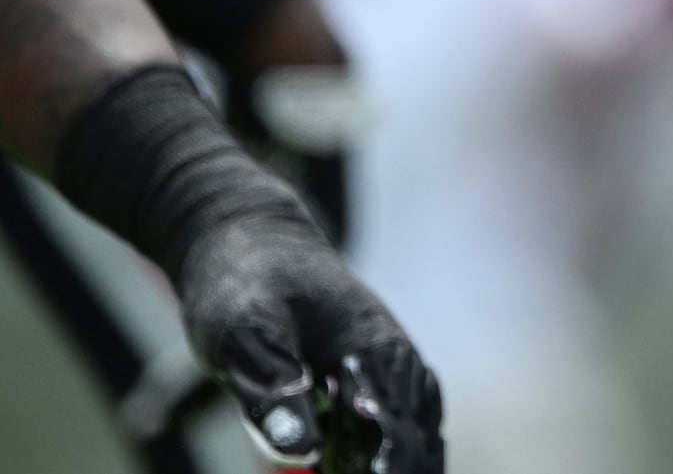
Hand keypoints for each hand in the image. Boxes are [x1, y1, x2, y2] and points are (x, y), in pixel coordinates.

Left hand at [175, 191, 442, 470]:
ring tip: (393, 473)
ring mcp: (380, 360)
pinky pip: (400, 411)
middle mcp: (388, 354)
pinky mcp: (361, 368)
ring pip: (419, 419)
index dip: (389, 456)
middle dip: (407, 460)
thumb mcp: (244, 332)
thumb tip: (304, 450)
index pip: (394, 415)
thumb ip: (273, 390)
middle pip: (418, 423)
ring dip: (413, 454)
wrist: (246, 232)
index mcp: (369, 344)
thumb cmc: (242, 278)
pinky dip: (402, 441)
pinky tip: (379, 463)